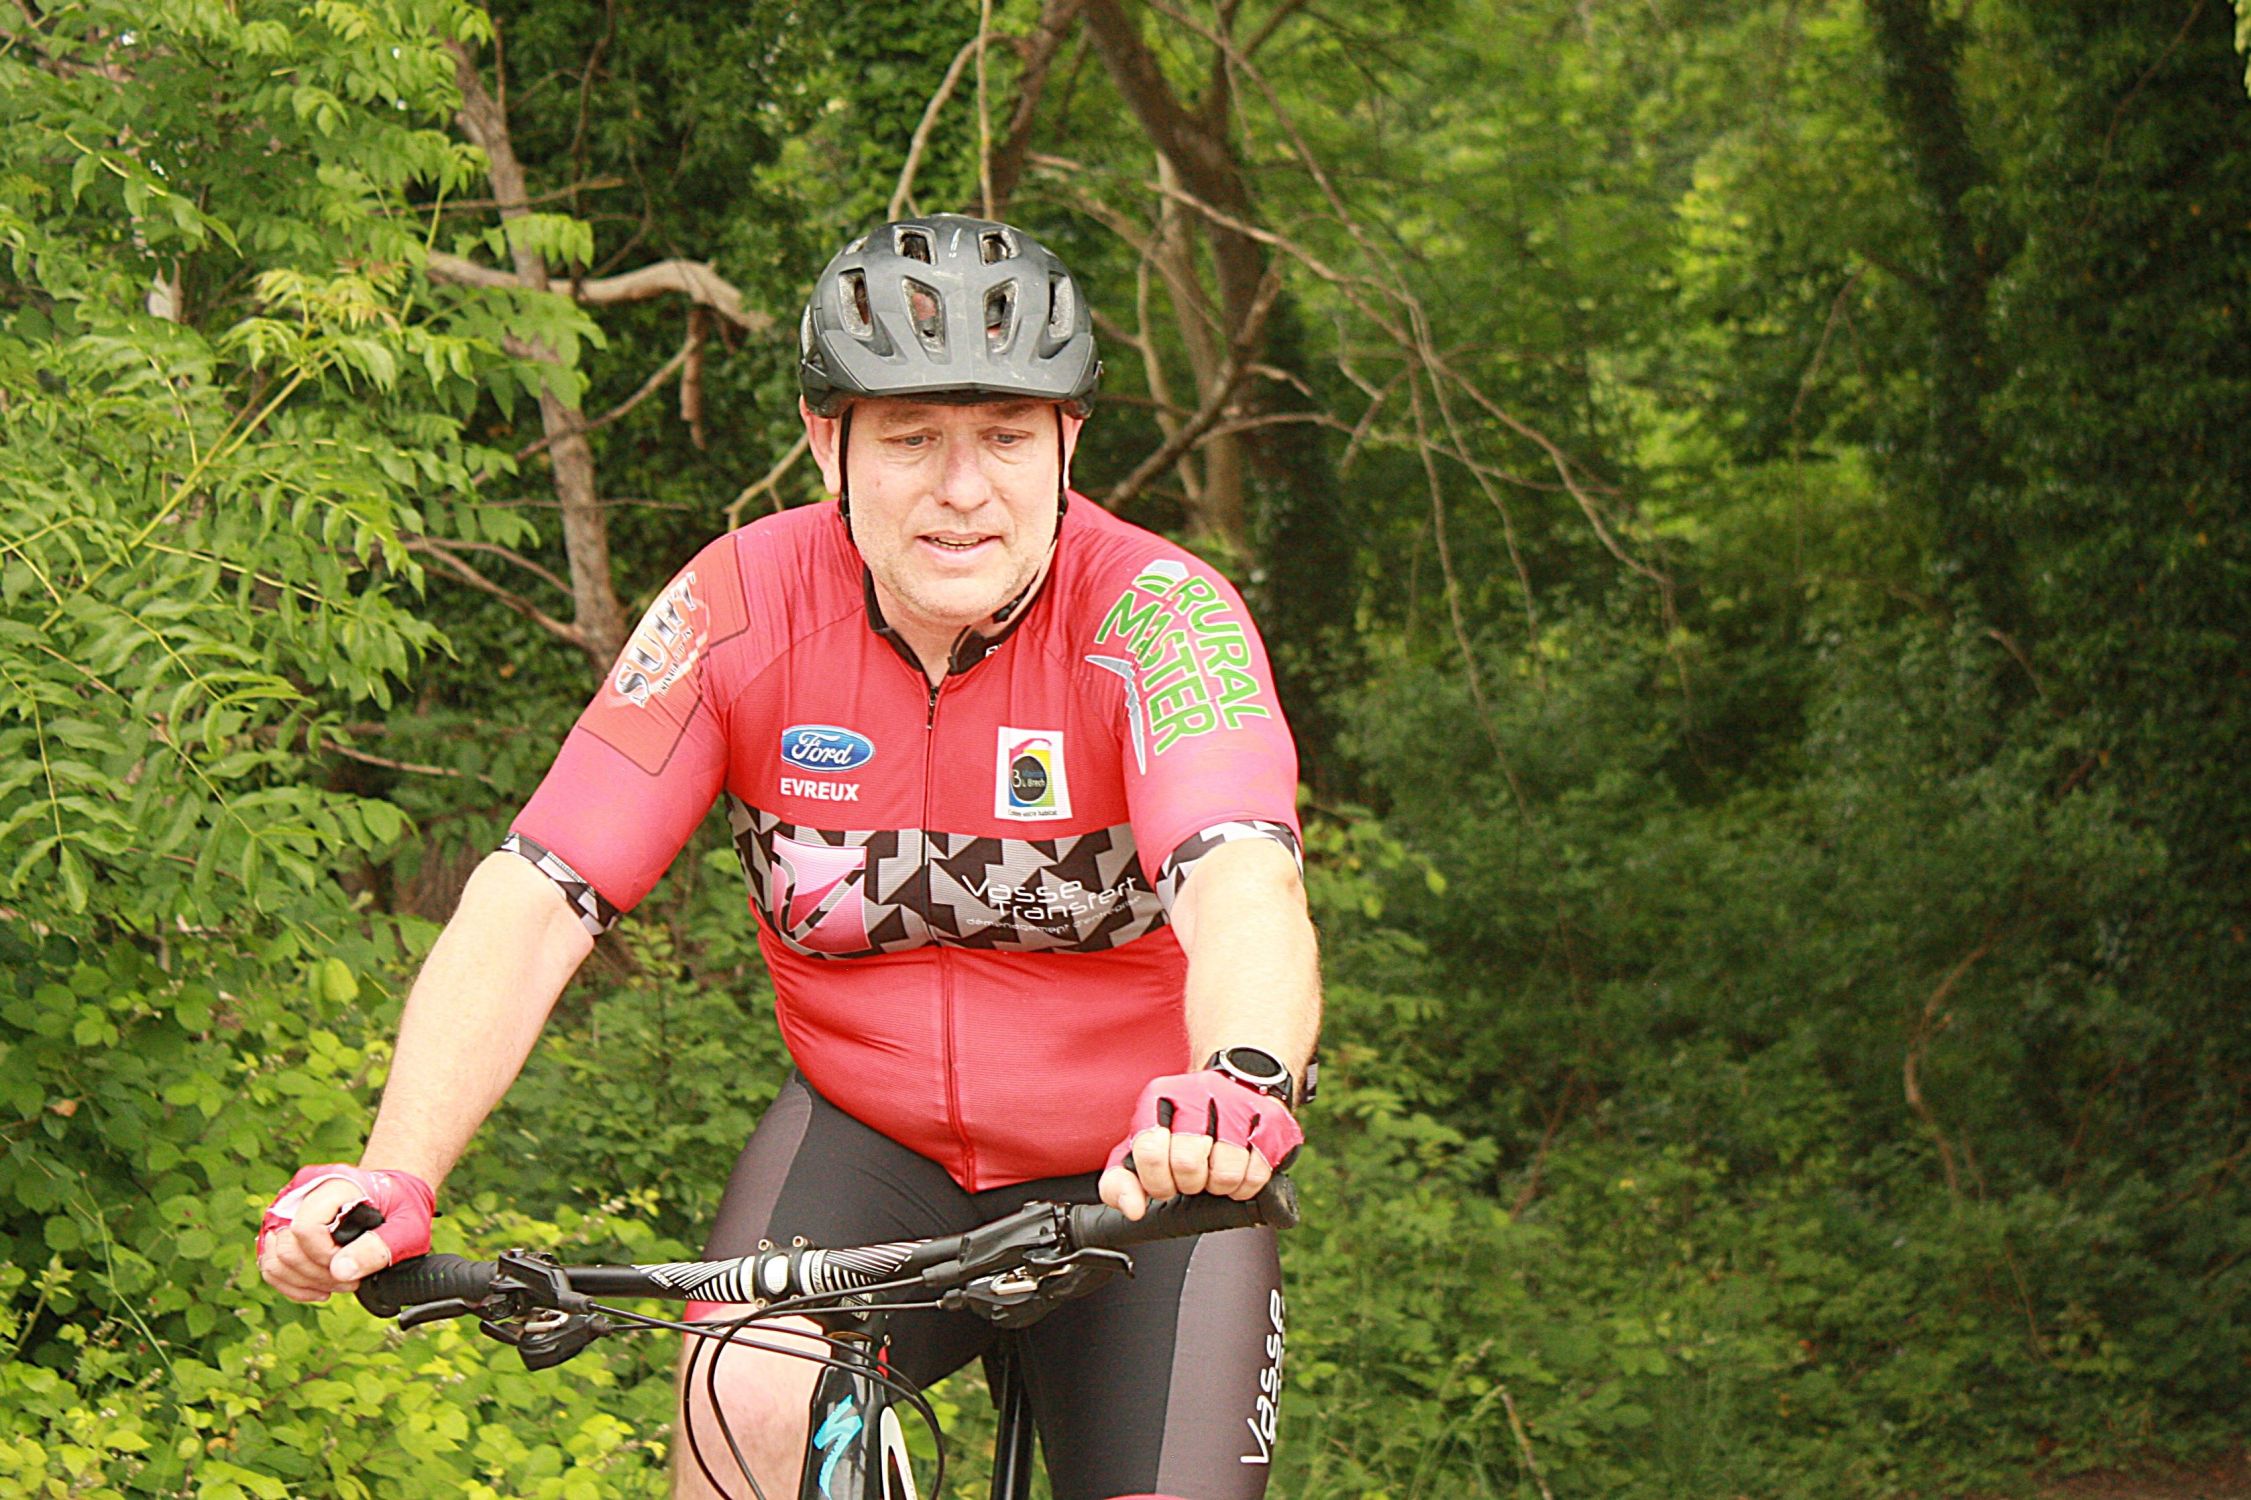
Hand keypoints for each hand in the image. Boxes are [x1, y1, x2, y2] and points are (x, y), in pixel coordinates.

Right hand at [255, 1165, 433, 1302]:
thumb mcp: (407, 1226)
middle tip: (351, 1281)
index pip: (306, 1228)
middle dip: (318, 1275)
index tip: (353, 1264)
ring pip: (273, 1259)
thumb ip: (379, 1246)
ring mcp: (288, 1212)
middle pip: (285, 1247)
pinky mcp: (283, 1230)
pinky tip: (321, 1288)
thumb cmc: (403, 1207)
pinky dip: (292, 1284)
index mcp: (332, 1185)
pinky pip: (270, 1265)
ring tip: (339, 1284)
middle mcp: (301, 1194)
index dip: (326, 1256)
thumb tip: (340, 1272)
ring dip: (305, 1282)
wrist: (394, 1196)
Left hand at [1098, 1070, 1302, 1220]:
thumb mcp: (1144, 1147)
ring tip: (1215, 1175)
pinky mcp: (1269, 1120)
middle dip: (1188, 1184)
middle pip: (1187, 1163)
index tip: (1164, 1184)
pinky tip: (1238, 1174)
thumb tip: (1132, 1208)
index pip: (1149, 1150)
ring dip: (1218, 1187)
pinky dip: (1245, 1186)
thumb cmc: (1185, 1125)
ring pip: (1225, 1171)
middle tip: (1192, 1180)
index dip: (1156, 1181)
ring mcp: (1237, 1105)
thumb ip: (1122, 1180)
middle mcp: (1198, 1094)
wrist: (1237, 1085)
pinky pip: (1256, 1173)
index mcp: (1160, 1097)